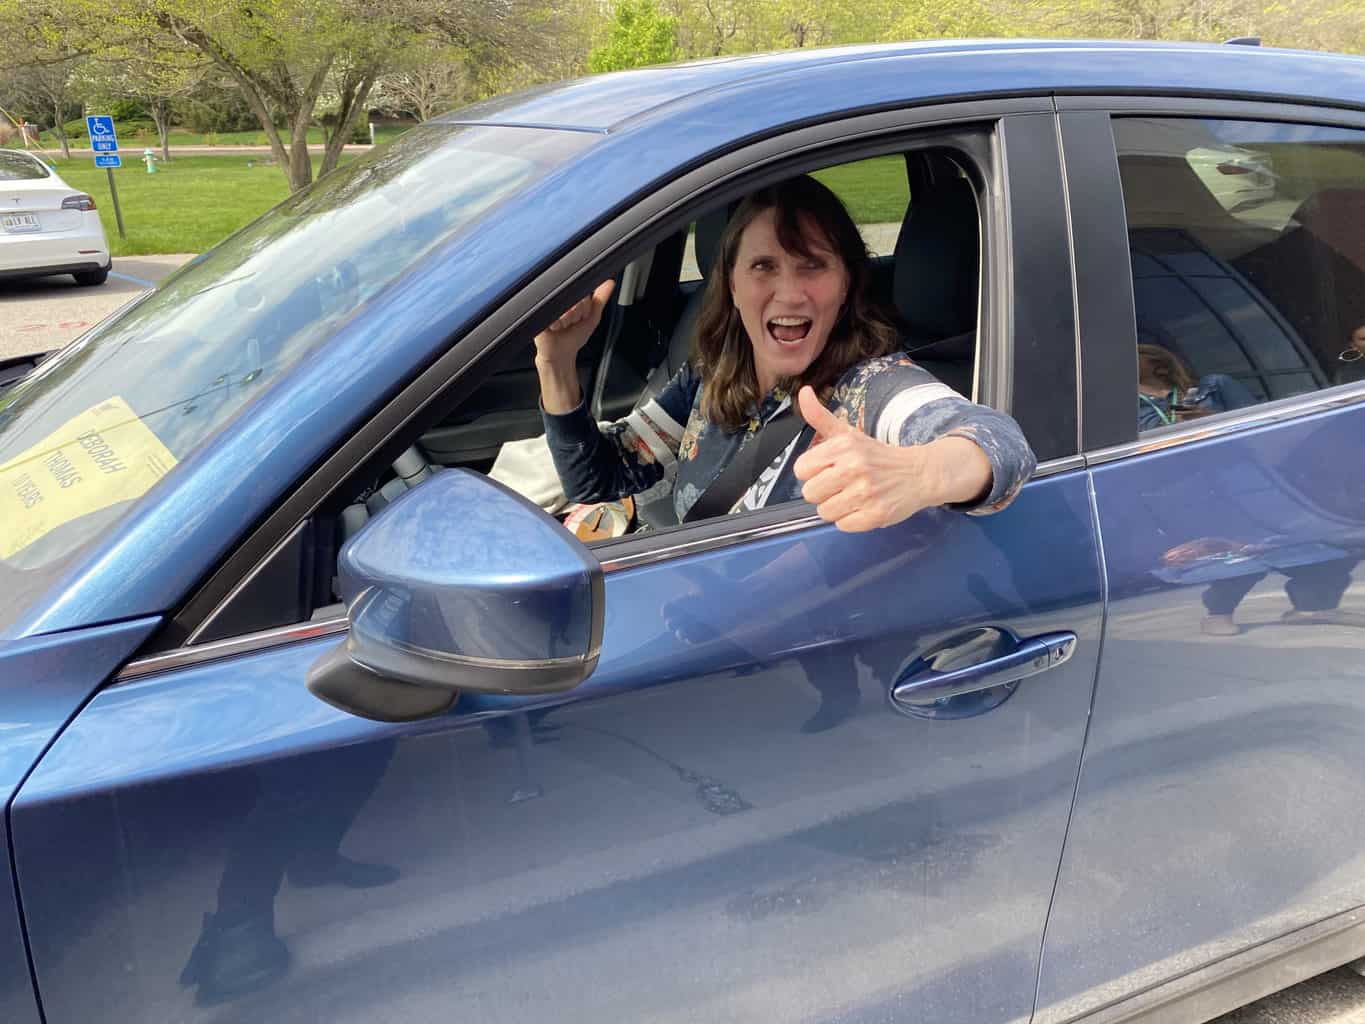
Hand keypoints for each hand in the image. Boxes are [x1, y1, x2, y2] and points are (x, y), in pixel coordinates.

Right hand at [534, 280, 615, 366]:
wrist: (559, 353)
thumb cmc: (574, 337)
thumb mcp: (592, 318)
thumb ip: (600, 299)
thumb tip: (610, 282)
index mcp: (572, 296)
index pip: (583, 293)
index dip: (584, 307)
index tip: (581, 317)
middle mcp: (560, 298)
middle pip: (574, 299)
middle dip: (576, 315)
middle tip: (571, 323)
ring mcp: (548, 305)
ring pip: (564, 307)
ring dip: (566, 320)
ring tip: (562, 326)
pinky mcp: (538, 314)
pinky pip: (552, 315)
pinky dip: (556, 324)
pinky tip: (554, 327)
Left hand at [793, 386, 989, 531]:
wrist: (919, 473)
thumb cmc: (877, 456)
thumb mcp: (848, 433)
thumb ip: (820, 416)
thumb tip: (802, 392)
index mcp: (843, 447)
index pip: (801, 469)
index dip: (812, 472)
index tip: (828, 470)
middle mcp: (854, 468)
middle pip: (810, 493)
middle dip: (823, 491)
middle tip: (842, 485)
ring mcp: (865, 493)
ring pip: (824, 512)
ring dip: (836, 507)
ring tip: (853, 496)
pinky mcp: (875, 515)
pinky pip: (843, 525)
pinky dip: (851, 519)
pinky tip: (863, 506)